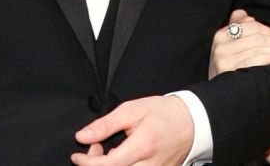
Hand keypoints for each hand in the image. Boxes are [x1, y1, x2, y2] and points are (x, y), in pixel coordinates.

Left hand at [72, 96, 192, 165]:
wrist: (193, 121)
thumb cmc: (164, 113)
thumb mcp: (133, 110)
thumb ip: (106, 124)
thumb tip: (82, 136)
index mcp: (142, 147)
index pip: (107, 165)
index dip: (87, 163)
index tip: (77, 155)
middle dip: (96, 165)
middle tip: (96, 147)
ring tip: (110, 152)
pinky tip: (122, 158)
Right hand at [209, 9, 269, 79]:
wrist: (216, 96)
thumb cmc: (228, 69)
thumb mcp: (230, 48)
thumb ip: (238, 29)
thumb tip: (250, 18)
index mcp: (222, 34)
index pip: (251, 25)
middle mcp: (221, 44)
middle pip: (257, 36)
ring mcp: (223, 57)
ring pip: (257, 47)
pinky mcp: (227, 70)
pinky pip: (252, 61)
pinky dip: (267, 58)